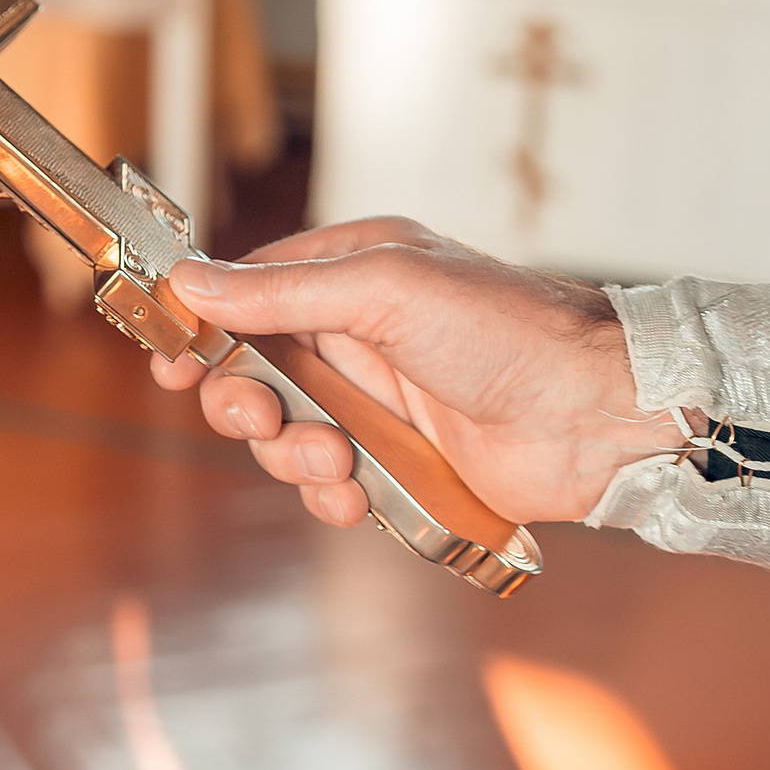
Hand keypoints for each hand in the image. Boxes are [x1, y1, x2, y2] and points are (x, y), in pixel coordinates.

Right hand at [152, 218, 676, 526]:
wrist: (600, 415)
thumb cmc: (510, 329)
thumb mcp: (386, 290)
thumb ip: (281, 292)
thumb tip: (193, 282)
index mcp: (354, 273)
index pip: (249, 291)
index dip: (202, 327)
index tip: (169, 361)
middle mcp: (359, 336)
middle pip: (253, 371)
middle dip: (243, 401)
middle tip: (258, 414)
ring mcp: (379, 403)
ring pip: (286, 435)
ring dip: (293, 454)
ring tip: (335, 458)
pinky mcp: (401, 463)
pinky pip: (330, 487)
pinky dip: (328, 497)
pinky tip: (352, 495)